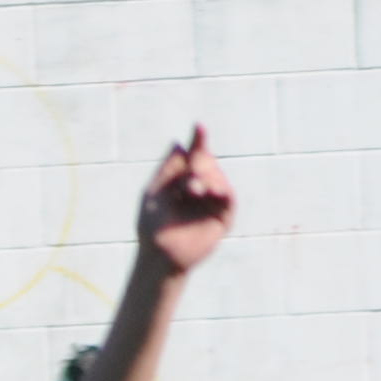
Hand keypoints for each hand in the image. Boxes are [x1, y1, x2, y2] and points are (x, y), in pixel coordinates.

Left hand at [135, 125, 235, 278]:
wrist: (159, 253)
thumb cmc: (151, 225)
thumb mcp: (155, 191)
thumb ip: (167, 168)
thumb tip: (178, 143)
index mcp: (183, 182)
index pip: (194, 158)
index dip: (198, 141)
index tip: (198, 127)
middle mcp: (200, 190)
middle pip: (207, 163)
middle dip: (199, 163)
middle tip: (188, 174)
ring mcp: (212, 204)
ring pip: (219, 178)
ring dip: (207, 177)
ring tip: (192, 188)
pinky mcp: (223, 218)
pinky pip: (229, 197)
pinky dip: (221, 190)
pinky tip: (210, 190)